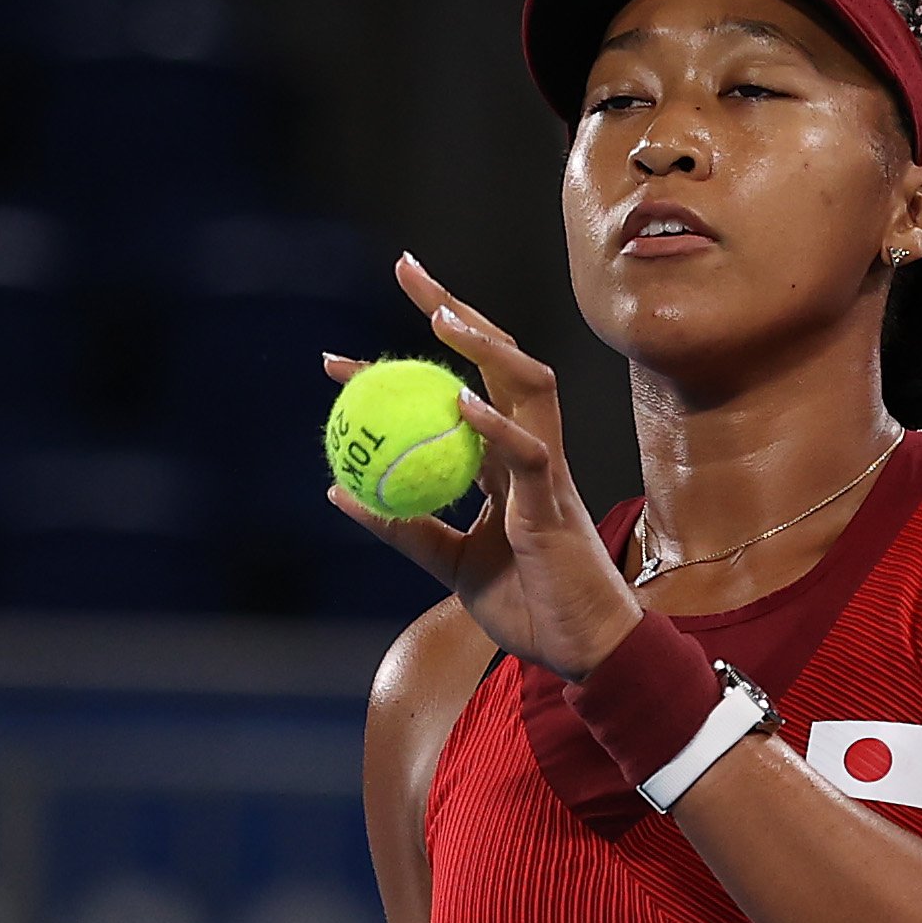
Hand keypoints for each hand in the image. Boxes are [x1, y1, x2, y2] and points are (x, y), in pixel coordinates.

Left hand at [326, 255, 648, 682]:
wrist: (583, 652)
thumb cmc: (529, 607)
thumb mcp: (448, 563)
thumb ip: (402, 525)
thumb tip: (339, 492)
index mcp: (503, 461)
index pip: (453, 390)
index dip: (404, 364)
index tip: (342, 359)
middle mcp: (528, 449)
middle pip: (496, 358)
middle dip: (452, 309)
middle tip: (405, 270)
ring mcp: (547, 469)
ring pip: (527, 384)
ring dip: (486, 346)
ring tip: (440, 318)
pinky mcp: (558, 500)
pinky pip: (530, 453)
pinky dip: (497, 426)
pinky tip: (463, 403)